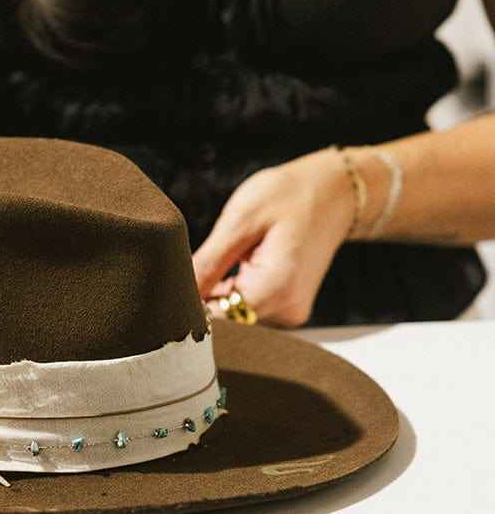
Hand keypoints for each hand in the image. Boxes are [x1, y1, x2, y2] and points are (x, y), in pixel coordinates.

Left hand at [192, 148, 353, 327]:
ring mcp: (290, 312)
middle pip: (226, 322)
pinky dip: (233, 292)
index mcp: (276, 290)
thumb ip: (207, 263)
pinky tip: (236, 266)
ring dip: (218, 295)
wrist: (337, 191)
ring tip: (228, 258)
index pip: (216, 320)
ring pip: (235, 316)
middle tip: (196, 264)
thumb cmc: (290, 195)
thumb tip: (175, 295)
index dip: (189, 306)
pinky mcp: (287, 306)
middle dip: (202, 299)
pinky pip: (248, 309)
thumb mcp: (241, 220)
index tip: (175, 284)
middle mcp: (287, 311)